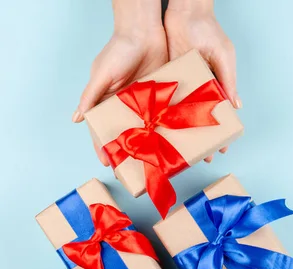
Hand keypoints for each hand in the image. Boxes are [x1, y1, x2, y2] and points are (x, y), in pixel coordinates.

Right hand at [73, 0, 166, 165]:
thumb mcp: (102, 74)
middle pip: (126, 132)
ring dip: (149, 144)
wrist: (145, 30)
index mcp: (108, 100)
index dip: (104, 145)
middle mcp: (126, 104)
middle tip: (132, 170)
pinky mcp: (162, 96)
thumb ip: (91, 96)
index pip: (103, 128)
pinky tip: (171, 142)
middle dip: (128, 150)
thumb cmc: (119, 49)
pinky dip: (166, 129)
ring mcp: (145, 101)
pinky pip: (164, 116)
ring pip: (146, 128)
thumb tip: (77, 119)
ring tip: (153, 162)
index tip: (107, 162)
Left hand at [164, 0, 239, 162]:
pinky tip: (161, 129)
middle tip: (199, 157)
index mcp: (217, 86)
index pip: (219, 116)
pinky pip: (166, 99)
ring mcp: (182, 84)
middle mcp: (199, 89)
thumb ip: (229, 82)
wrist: (186, 14)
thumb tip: (237, 106)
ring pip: (181, 114)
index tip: (221, 150)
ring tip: (180, 150)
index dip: (221, 133)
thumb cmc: (210, 33)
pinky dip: (164, 113)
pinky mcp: (167, 78)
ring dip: (180, 131)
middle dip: (199, 138)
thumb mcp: (224, 58)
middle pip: (199, 119)